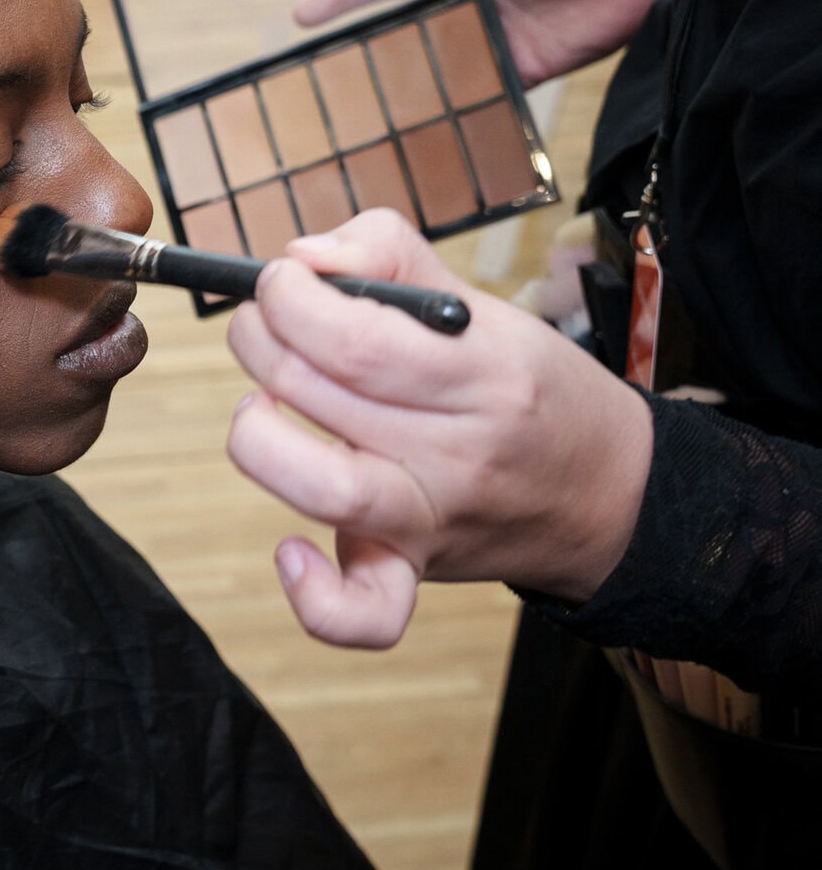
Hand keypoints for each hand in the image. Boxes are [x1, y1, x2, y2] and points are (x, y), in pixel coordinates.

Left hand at [222, 210, 652, 647]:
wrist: (611, 495)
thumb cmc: (530, 390)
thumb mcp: (478, 303)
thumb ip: (385, 254)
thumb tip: (302, 260)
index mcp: (481, 373)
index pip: (354, 336)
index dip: (288, 299)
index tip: (282, 282)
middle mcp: (455, 451)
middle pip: (315, 391)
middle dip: (260, 338)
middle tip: (266, 324)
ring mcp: (430, 520)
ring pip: (316, 489)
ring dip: (257, 433)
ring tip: (264, 404)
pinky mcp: (410, 571)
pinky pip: (359, 615)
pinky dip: (312, 595)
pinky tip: (291, 549)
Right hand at [293, 0, 669, 86]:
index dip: (341, 1)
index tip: (299, 19)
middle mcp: (463, 9)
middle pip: (402, 40)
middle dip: (361, 62)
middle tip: (319, 89)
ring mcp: (492, 44)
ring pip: (435, 75)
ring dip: (404, 96)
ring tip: (360, 123)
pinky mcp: (524, 73)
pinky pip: (481, 98)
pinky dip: (456, 115)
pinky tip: (426, 134)